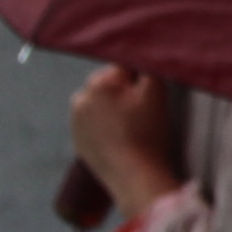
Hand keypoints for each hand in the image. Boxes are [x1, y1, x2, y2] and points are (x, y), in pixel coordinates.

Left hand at [69, 65, 183, 217]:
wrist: (135, 177)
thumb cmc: (148, 133)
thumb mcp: (156, 92)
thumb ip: (148, 65)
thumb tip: (141, 55)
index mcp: (98, 82)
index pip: (124, 67)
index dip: (141, 80)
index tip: (150, 97)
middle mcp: (81, 97)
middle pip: (108, 85)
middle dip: (123, 93)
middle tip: (142, 114)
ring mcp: (76, 121)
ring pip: (99, 104)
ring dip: (112, 109)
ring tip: (130, 129)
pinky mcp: (77, 141)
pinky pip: (92, 125)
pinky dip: (104, 127)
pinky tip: (120, 139)